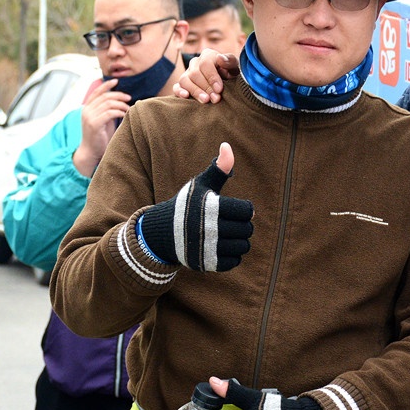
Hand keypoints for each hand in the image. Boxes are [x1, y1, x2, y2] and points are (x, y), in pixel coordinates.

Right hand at [72, 78, 130, 176]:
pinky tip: (125, 115)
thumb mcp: (103, 119)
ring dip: (121, 104)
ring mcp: (89, 117)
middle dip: (118, 95)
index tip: (116, 81)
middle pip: (105, 96)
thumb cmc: (100, 136)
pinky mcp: (94, 124)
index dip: (106, 85)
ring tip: (128, 109)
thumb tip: (120, 98)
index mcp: (87, 108)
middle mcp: (86, 110)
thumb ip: (107, 109)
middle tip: (128, 97)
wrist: (91, 152)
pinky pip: (109, 113)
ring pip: (108, 103)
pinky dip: (119, 112)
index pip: (96, 92)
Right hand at [139, 143, 253, 270]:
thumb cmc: (186, 205)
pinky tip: (223, 247)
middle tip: (231, 222)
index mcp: (211, 207)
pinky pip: (235, 263)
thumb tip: (227, 145)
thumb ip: (218, 168)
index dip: (245, 209)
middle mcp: (210, 229)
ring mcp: (208, 248)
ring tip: (228, 235)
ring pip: (243, 247)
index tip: (235, 209)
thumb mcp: (201, 184)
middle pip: (247, 230)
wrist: (162, 233)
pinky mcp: (207, 263)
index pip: (247, 210)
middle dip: (242, 225)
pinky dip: (233, 256)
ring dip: (239, 241)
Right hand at [173, 49, 239, 102]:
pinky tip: (186, 96)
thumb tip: (220, 58)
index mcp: (208, 55)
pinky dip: (179, 91)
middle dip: (206, 87)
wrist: (229, 84)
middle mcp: (195, 63)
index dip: (212, 77)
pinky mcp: (182, 85)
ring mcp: (187, 73)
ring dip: (195, 91)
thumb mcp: (235, 67)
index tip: (219, 89)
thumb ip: (230, 61)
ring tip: (206, 100)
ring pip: (184, 80)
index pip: (205, 64)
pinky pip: (176, 87)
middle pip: (195, 73)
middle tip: (216, 99)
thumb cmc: (232, 74)